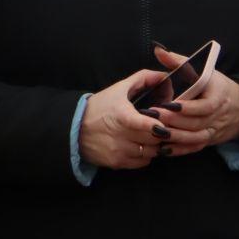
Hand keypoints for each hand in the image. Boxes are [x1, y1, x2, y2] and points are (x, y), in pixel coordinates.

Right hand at [80, 70, 205, 169]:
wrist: (73, 129)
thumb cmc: (99, 106)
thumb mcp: (119, 88)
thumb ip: (143, 78)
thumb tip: (164, 75)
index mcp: (121, 115)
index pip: (143, 124)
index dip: (155, 125)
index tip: (162, 124)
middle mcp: (120, 136)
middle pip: (154, 138)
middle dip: (161, 132)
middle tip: (163, 126)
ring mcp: (119, 151)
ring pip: (151, 152)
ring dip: (155, 144)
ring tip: (152, 135)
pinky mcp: (117, 163)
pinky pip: (143, 162)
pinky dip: (147, 155)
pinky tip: (142, 145)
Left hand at [147, 45, 238, 156]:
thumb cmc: (217, 86)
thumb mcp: (203, 70)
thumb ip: (179, 61)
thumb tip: (158, 49)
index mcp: (218, 96)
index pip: (204, 105)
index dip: (186, 108)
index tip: (168, 104)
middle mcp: (217, 115)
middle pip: (196, 123)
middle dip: (174, 121)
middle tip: (153, 118)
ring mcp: (214, 129)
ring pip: (195, 137)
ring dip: (175, 137)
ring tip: (155, 133)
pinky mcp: (209, 140)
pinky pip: (194, 147)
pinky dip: (179, 150)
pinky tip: (163, 148)